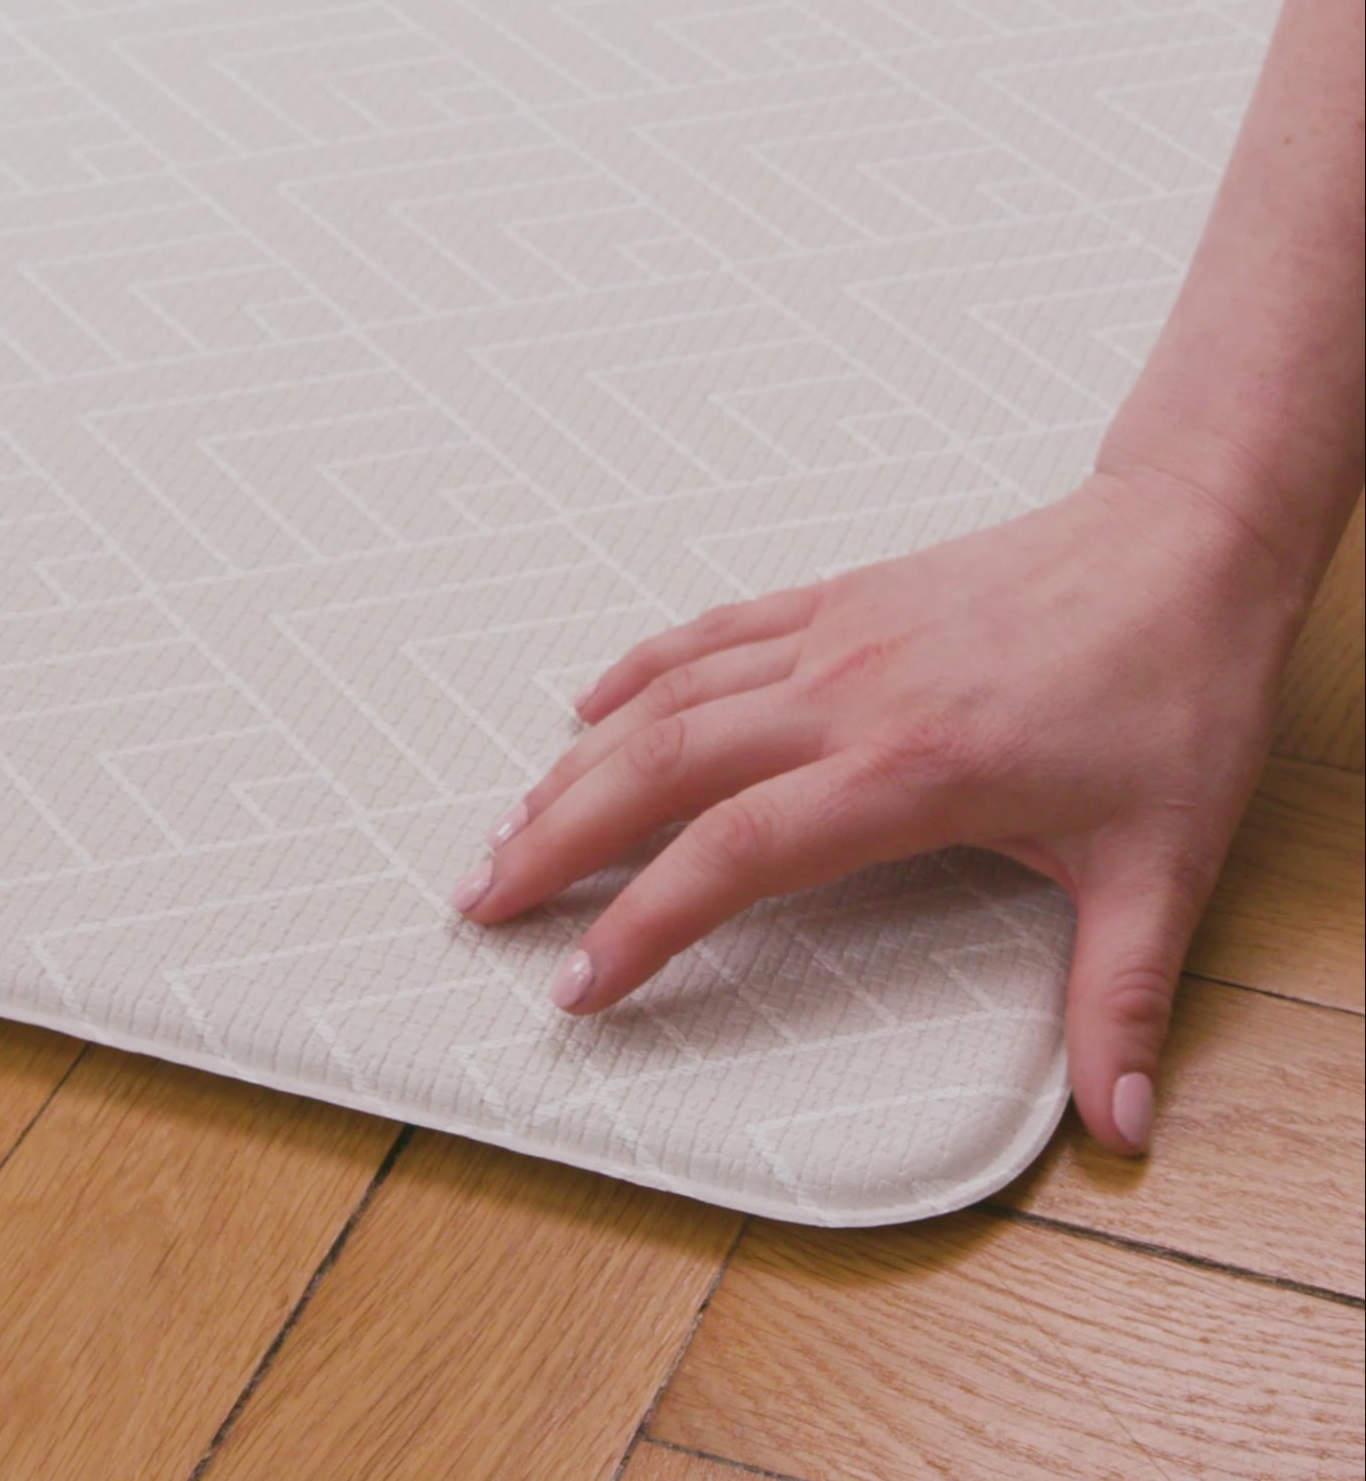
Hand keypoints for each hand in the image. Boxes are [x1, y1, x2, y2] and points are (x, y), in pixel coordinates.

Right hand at [448, 468, 1304, 1154]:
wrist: (1186, 545)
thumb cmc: (1176, 687)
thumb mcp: (1163, 860)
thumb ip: (1124, 998)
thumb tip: (1123, 1124)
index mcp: (910, 769)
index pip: (737, 853)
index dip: (646, 924)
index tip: (582, 984)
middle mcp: (848, 695)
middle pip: (663, 768)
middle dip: (559, 839)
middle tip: (484, 899)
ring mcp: (837, 635)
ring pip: (670, 698)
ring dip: (577, 761)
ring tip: (509, 822)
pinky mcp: (845, 596)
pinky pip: (714, 629)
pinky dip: (640, 667)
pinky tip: (593, 701)